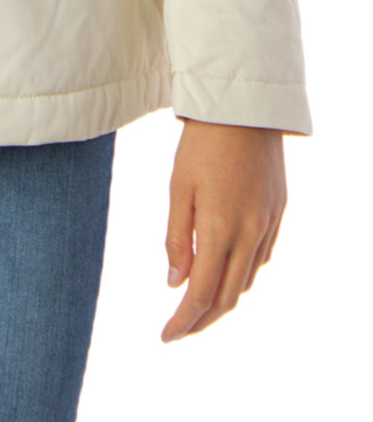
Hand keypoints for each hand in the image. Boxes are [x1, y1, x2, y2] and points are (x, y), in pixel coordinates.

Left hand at [161, 118, 285, 342]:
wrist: (245, 108)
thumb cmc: (202, 144)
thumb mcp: (179, 188)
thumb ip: (177, 238)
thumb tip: (175, 284)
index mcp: (220, 231)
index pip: (202, 295)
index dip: (184, 321)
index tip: (166, 336)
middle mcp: (250, 234)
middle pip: (228, 297)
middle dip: (203, 319)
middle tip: (179, 329)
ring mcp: (269, 224)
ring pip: (247, 279)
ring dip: (224, 298)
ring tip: (198, 304)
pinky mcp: (278, 211)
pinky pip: (261, 257)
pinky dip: (242, 273)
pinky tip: (226, 270)